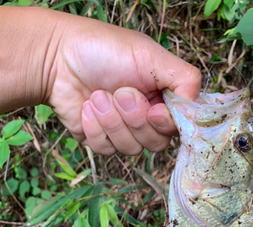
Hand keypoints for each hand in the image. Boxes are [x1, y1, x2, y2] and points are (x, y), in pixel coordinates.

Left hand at [47, 14, 200, 154]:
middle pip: (156, 143)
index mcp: (163, 98)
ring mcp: (124, 132)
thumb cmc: (104, 50)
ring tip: (97, 96)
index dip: (165, 123)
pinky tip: (86, 108)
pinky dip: (95, 128)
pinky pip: (107, 150)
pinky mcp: (101, 141)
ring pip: (131, 149)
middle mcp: (147, 118)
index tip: (153, 108)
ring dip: (112, 121)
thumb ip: (184, 79)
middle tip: (119, 92)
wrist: (56, 58)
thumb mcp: (151, 56)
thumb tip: (196, 109)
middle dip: (134, 118)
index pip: (179, 128)